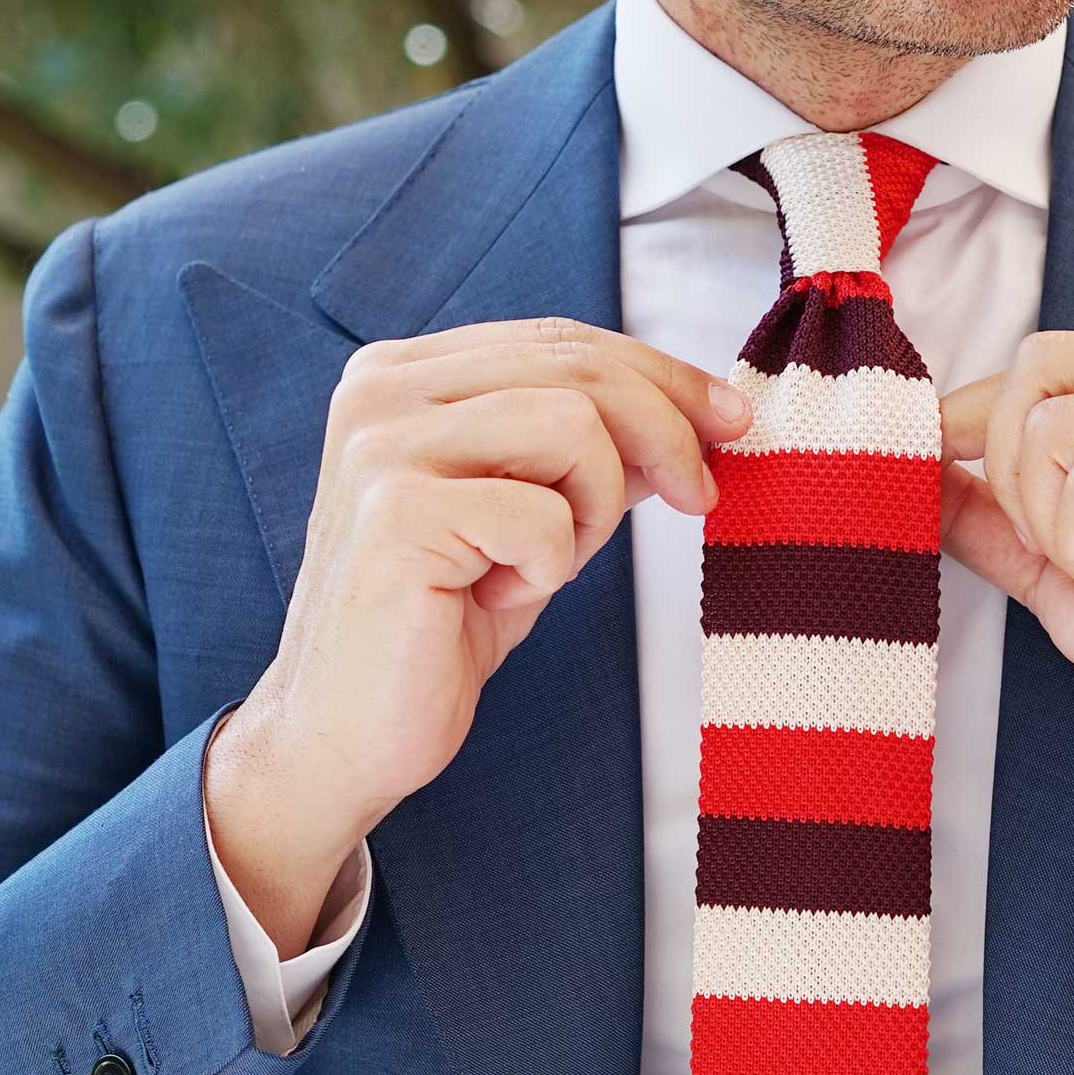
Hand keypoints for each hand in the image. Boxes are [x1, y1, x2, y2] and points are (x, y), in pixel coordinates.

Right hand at [209, 317, 751, 949]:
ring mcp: (380, 446)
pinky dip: (548, 566)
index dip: (660, 374)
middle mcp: (379, 391)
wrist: (345, 734)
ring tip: (545, 566)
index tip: (728, 422)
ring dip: (592, 510)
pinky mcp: (396, 513)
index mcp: (403, 375)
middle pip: (577, 367)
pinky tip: (495, 596)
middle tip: (701, 495)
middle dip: (667, 430)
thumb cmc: (437, 630)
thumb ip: (587, 455)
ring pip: (572, 426)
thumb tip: (698, 414)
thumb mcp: (530, 520)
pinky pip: (542, 515)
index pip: (561, 339)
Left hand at [938, 331, 1073, 809]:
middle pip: (1043, 368)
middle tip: (1052, 552)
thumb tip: (911, 456)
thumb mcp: (1054, 567)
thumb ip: (992, 510)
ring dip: (1050, 524)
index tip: (948, 475)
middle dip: (1010, 470)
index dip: (978, 415)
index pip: (1048, 355)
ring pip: (1060, 429)